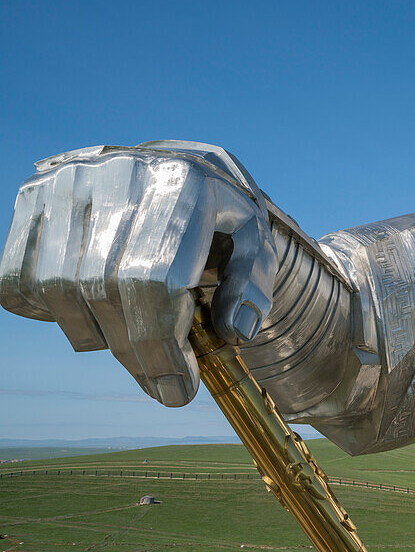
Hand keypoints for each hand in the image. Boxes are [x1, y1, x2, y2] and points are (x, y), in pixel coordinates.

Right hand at [0, 144, 276, 406]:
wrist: (176, 161)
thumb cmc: (219, 211)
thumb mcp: (254, 240)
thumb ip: (252, 285)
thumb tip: (236, 333)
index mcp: (183, 184)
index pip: (154, 281)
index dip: (161, 346)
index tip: (178, 390)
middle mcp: (119, 176)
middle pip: (106, 291)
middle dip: (135, 354)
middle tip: (161, 385)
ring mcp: (68, 182)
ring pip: (59, 288)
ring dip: (95, 336)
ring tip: (132, 345)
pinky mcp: (35, 195)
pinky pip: (17, 275)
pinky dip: (45, 310)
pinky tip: (89, 314)